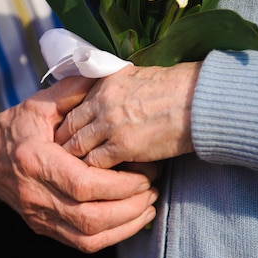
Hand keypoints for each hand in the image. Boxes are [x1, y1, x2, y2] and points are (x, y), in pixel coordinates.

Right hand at [0, 77, 157, 252]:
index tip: (144, 173)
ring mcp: (39, 216)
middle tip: (152, 189)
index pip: (83, 184)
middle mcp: (36, 194)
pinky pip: (82, 244)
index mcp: (35, 160)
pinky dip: (112, 237)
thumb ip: (72, 93)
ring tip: (148, 205)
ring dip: (125, 225)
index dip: (120, 184)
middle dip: (130, 207)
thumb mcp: (38, 104)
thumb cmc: (15, 128)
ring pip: (89, 237)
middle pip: (90, 217)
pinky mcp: (44, 228)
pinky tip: (131, 221)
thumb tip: (106, 77)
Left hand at [55, 62, 201, 168]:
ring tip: (76, 174)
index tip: (62, 138)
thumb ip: (113, 88)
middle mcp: (101, 103)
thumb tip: (104, 98)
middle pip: (69, 129)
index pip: (71, 108)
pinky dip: (95, 173)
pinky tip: (98, 180)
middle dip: (63, 146)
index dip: (65, 126)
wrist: (196, 99)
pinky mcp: (123, 146)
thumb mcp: (135, 77)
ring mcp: (110, 125)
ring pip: (77, 148)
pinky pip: (96, 164)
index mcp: (103, 84)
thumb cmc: (174, 88)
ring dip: (77, 162)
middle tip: (61, 161)